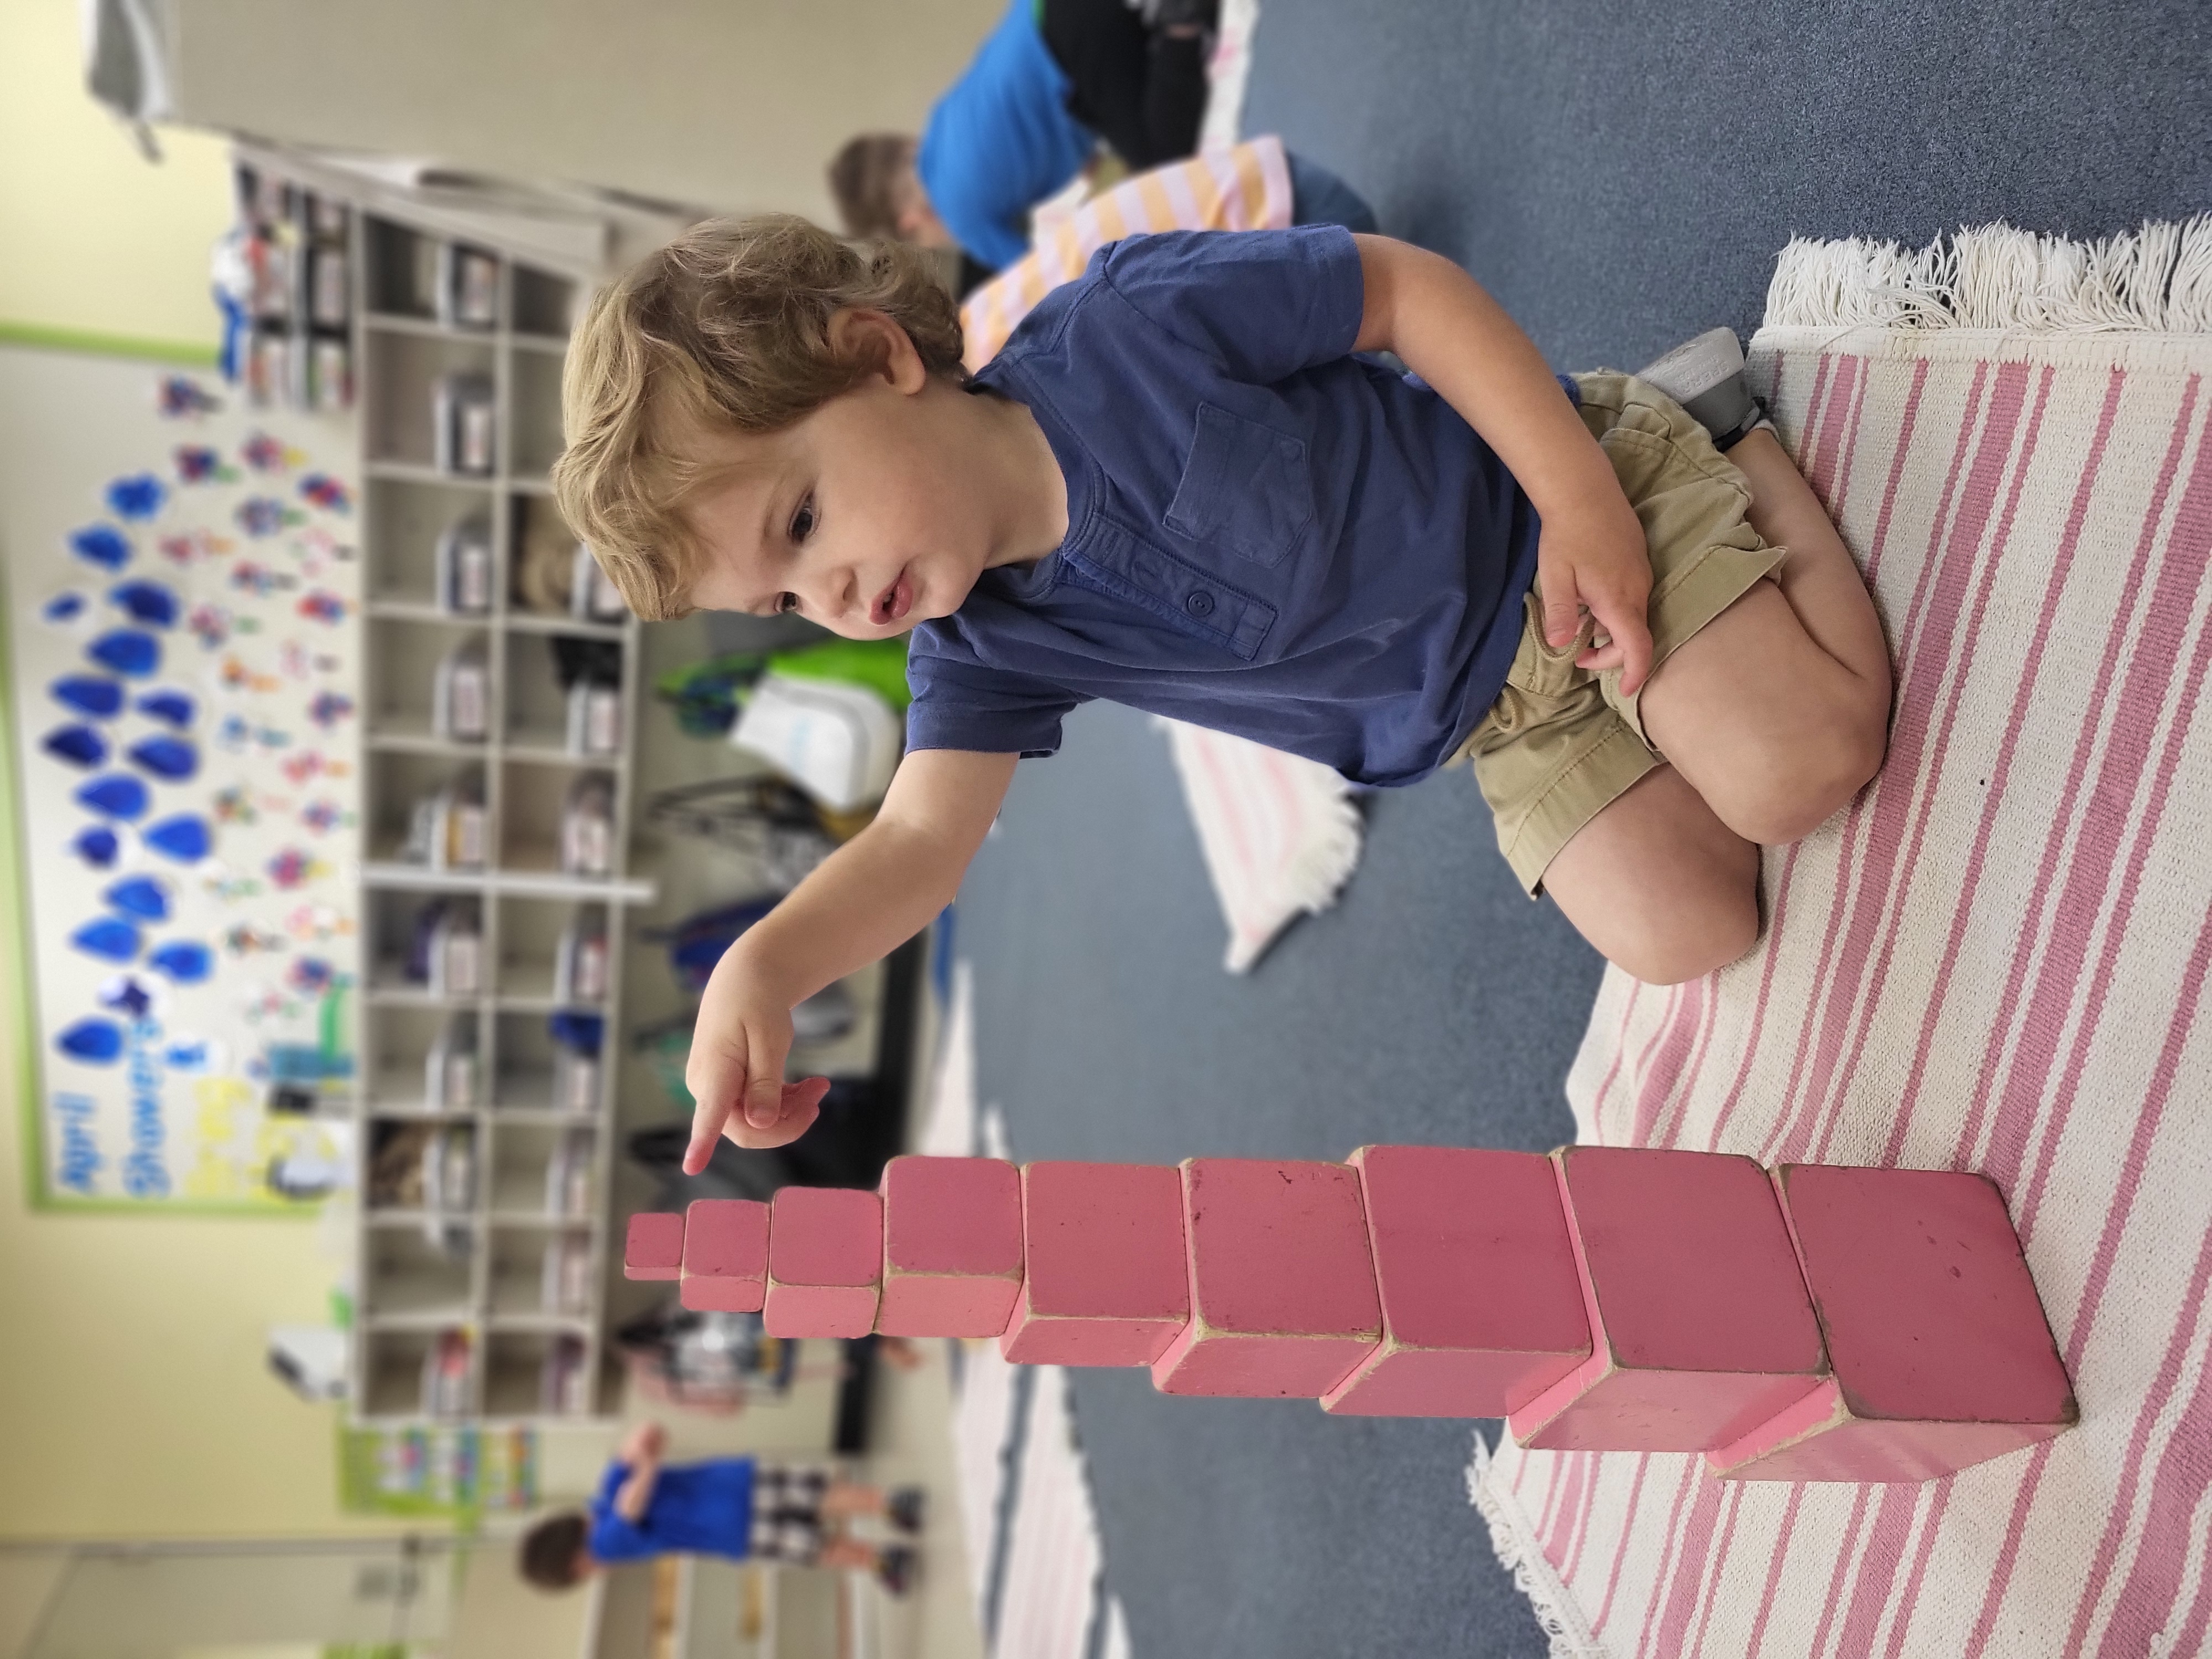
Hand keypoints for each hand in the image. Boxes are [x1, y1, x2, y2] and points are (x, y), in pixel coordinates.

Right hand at [683, 950, 833, 1169]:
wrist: (748, 978)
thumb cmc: (757, 1002)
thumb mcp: (769, 1037)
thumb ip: (764, 1082)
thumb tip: (760, 1122)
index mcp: (713, 1073)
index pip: (707, 1116)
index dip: (701, 1145)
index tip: (691, 1168)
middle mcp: (707, 1088)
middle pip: (747, 1129)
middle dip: (788, 1121)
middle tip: (820, 1092)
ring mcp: (716, 1090)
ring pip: (756, 1122)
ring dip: (791, 1111)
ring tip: (819, 1086)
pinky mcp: (729, 1088)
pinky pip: (757, 1110)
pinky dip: (785, 1103)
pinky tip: (806, 1087)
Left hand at [1535, 494, 1654, 694]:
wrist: (1585, 489)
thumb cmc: (1566, 534)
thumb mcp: (1555, 576)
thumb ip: (1560, 613)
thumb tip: (1561, 645)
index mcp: (1618, 600)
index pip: (1637, 648)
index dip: (1634, 674)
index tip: (1625, 692)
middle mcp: (1638, 590)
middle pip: (1634, 638)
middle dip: (1610, 656)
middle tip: (1578, 657)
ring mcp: (1642, 575)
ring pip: (1634, 618)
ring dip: (1612, 633)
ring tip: (1582, 631)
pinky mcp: (1639, 563)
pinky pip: (1634, 599)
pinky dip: (1617, 614)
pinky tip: (1592, 604)